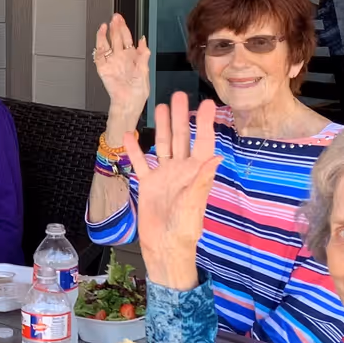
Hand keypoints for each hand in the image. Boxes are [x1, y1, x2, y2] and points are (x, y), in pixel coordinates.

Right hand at [94, 13, 150, 128]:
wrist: (128, 104)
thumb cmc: (138, 93)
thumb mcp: (145, 71)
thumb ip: (144, 55)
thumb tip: (143, 40)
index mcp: (132, 58)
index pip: (127, 39)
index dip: (125, 29)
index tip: (122, 20)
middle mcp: (121, 59)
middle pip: (117, 38)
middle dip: (116, 27)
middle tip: (115, 17)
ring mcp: (111, 62)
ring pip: (108, 43)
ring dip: (107, 33)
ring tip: (107, 23)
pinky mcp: (103, 68)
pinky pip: (99, 53)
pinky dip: (99, 43)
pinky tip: (101, 34)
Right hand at [125, 92, 218, 286]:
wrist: (164, 248)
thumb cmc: (184, 231)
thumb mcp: (193, 206)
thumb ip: (201, 181)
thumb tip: (215, 158)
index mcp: (196, 174)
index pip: (202, 143)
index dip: (204, 123)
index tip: (206, 103)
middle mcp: (181, 171)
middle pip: (181, 138)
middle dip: (180, 116)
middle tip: (178, 94)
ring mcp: (164, 176)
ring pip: (163, 145)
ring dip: (162, 126)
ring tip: (160, 107)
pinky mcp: (148, 184)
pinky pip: (140, 163)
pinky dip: (134, 150)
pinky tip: (129, 136)